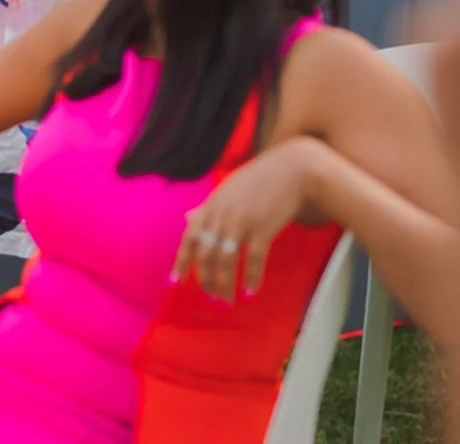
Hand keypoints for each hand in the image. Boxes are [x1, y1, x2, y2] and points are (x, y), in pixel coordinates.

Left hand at [171, 135, 326, 303]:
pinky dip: (251, 277)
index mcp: (211, 206)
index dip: (182, 260)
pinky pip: (253, 259)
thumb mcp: (227, 190)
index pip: (189, 237)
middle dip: (206, 278)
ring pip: (226, 260)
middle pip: (206, 253)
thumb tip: (188, 219)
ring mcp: (241, 222)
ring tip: (227, 300)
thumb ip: (207, 207)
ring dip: (225, 284)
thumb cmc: (259, 180)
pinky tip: (251, 292)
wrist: (292, 169)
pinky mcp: (263, 228)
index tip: (177, 280)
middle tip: (210, 296)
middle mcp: (221, 215)